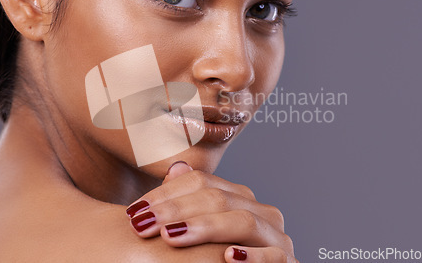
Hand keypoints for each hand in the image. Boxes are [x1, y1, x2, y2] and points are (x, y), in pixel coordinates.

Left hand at [125, 162, 297, 262]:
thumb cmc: (213, 257)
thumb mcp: (198, 230)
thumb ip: (188, 200)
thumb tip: (177, 168)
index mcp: (239, 199)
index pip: (201, 182)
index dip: (166, 194)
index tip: (135, 211)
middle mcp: (260, 212)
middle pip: (218, 198)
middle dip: (176, 210)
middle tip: (143, 224)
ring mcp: (276, 237)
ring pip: (243, 221)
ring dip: (205, 227)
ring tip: (170, 236)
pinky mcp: (285, 261)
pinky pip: (273, 256)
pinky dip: (252, 256)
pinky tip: (228, 256)